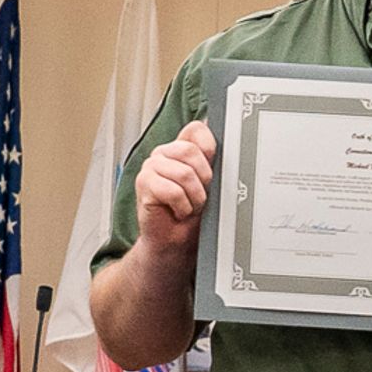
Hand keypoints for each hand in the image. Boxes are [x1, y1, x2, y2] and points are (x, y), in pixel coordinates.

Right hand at [136, 121, 215, 254]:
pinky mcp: (143, 183)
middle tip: (200, 197)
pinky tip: (178, 212)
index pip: (196, 129)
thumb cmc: (192, 214)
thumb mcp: (209, 187)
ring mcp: (151, 167)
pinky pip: (172, 190)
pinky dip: (182, 206)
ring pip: (184, 173)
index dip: (208, 146)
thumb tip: (228, 144)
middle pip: (191, 151)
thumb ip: (213, 164)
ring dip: (194, 198)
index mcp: (180, 150)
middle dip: (204, 180)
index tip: (211, 168)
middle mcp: (164, 154)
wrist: (174, 241)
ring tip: (189, 207)